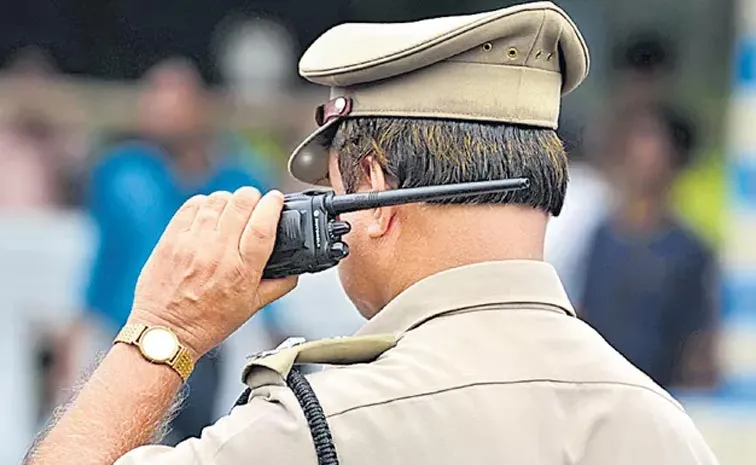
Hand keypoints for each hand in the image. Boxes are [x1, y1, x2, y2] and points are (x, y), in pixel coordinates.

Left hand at [128, 187, 297, 358]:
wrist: (165, 332)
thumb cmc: (206, 323)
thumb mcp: (251, 308)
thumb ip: (278, 286)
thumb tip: (294, 271)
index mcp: (242, 271)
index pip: (263, 225)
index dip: (273, 205)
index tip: (276, 200)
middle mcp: (218, 253)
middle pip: (242, 203)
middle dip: (253, 198)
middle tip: (254, 205)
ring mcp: (192, 243)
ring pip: (218, 200)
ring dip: (229, 200)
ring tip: (230, 211)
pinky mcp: (172, 238)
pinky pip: (192, 205)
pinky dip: (205, 204)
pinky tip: (208, 214)